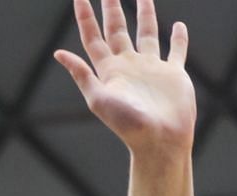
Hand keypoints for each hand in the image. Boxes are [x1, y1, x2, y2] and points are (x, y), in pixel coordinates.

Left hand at [56, 0, 195, 157]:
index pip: (93, 37)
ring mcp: (152, 68)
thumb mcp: (98, 99)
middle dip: (113, 7)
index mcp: (109, 71)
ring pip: (147, 34)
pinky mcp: (173, 74)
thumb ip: (82, 74)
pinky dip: (178, 38)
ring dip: (145, 14)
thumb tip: (58, 53)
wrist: (160, 141)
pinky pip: (176, 51)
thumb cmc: (128, 125)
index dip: (85, 16)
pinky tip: (178, 26)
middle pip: (117, 29)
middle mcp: (129, 66)